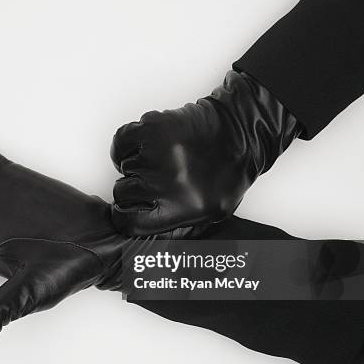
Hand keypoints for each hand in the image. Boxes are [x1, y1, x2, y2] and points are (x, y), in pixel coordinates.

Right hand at [110, 70, 301, 235]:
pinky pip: (121, 140)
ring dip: (133, 164)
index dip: (124, 216)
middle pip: (122, 193)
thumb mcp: (212, 213)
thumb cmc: (229, 171)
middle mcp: (168, 183)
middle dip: (130, 188)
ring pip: (122, 166)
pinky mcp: (153, 129)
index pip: (129, 222)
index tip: (125, 210)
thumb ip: (178, 228)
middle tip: (149, 180)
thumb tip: (144, 234)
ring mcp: (159, 154)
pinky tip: (144, 146)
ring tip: (158, 159)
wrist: (242, 131)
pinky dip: (127, 143)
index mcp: (182, 209)